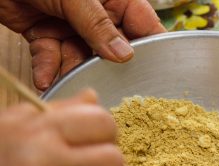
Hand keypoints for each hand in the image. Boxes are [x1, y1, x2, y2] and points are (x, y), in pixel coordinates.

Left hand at [0, 0, 164, 89]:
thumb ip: (98, 25)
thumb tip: (124, 54)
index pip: (142, 25)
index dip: (149, 49)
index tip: (154, 72)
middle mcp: (97, 12)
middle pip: (110, 48)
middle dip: (102, 66)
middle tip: (101, 82)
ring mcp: (72, 24)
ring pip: (80, 57)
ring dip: (70, 70)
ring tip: (63, 81)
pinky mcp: (47, 33)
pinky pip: (54, 56)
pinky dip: (48, 67)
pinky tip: (44, 77)